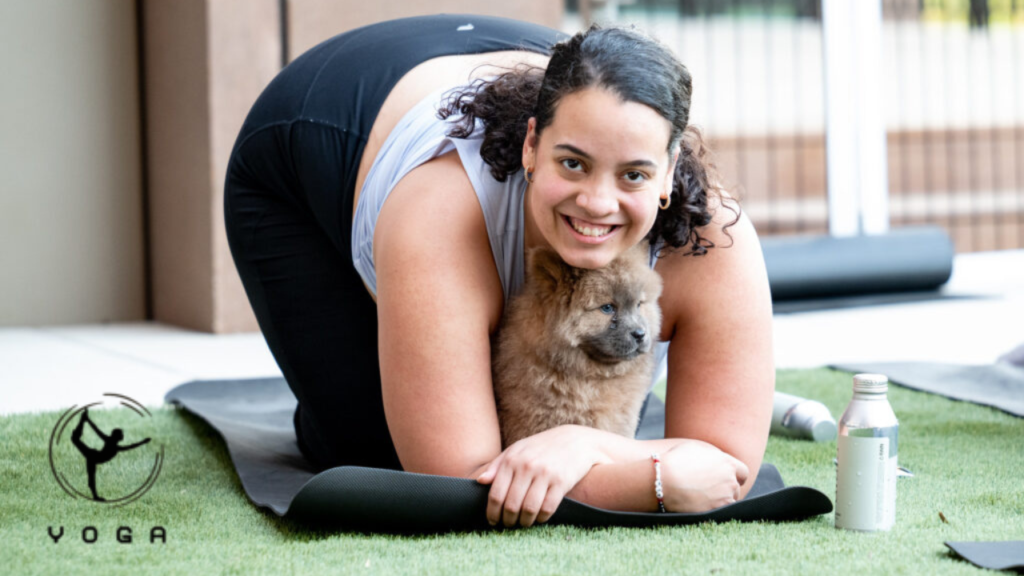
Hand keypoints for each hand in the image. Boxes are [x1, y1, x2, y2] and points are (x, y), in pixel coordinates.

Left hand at [476, 425, 609, 527]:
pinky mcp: (562, 482)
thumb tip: (480, 481)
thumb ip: (497, 465)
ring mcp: (545, 474)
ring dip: (524, 522)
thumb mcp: (517, 450)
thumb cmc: (541, 447)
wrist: (575, 440)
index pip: (496, 494)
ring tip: (523, 523)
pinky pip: (547, 508)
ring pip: (529, 509)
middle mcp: (527, 466)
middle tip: (508, 525)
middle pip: (511, 505)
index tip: (493, 521)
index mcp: (512, 460)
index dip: (492, 513)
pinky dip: (541, 518)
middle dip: (508, 520)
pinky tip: (539, 518)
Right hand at [659, 439, 749, 512]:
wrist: (663, 480)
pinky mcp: (715, 512)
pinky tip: (702, 505)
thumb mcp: (696, 449)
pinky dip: (714, 510)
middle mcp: (730, 481)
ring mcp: (724, 498)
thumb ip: (713, 456)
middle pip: (735, 488)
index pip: (743, 472)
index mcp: (728, 464)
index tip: (727, 478)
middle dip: (726, 488)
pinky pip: (721, 512)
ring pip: (729, 501)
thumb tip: (716, 460)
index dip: (735, 475)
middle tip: (710, 489)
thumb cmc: (676, 461)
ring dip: (721, 500)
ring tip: (704, 498)